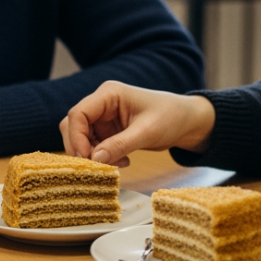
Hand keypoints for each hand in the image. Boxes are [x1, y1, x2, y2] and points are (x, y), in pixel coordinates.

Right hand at [59, 81, 215, 166]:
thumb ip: (119, 145)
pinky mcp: (107, 130)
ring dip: (93, 154)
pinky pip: (93, 145)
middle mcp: (101, 103)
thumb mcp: (146, 132)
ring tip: (116, 164)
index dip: (76, 137)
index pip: (78, 113)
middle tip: (98, 166)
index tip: (87, 158)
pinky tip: (122, 161)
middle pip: (73, 125)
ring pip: (80, 137)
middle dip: (81, 147)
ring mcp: (103, 117)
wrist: (187, 121)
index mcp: (108, 94)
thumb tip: (95, 160)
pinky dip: (102, 156)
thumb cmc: (171, 117)